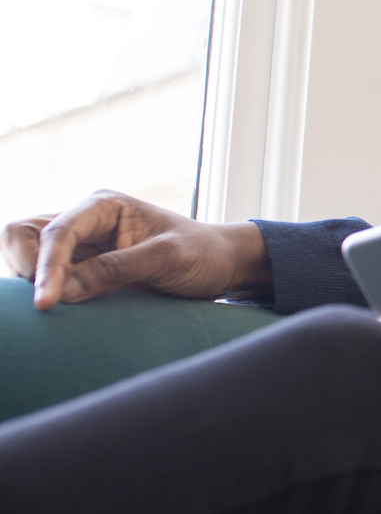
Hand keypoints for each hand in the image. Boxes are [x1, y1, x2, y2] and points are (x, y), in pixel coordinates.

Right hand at [4, 191, 271, 309]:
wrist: (223, 265)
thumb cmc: (202, 254)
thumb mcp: (167, 259)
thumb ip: (117, 270)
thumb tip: (63, 293)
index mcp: (103, 206)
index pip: (57, 232)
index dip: (45, 267)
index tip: (46, 304)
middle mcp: (85, 221)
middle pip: (23, 235)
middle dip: (27, 267)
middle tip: (49, 302)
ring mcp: (80, 246)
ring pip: (27, 256)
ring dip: (32, 280)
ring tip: (56, 306)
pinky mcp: (82, 269)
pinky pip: (46, 277)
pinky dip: (46, 291)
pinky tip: (63, 308)